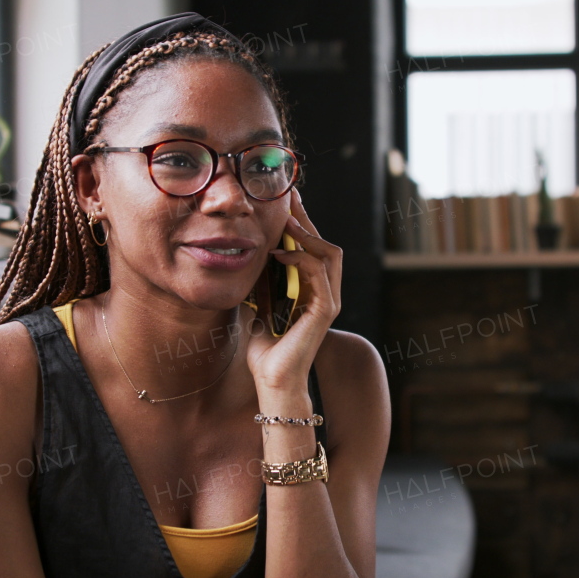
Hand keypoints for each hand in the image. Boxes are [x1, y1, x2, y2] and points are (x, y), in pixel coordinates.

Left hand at [243, 188, 341, 398]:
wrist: (273, 380)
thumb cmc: (266, 349)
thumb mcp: (258, 305)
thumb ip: (261, 282)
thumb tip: (248, 254)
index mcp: (313, 290)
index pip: (313, 248)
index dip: (301, 223)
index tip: (285, 201)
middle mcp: (326, 292)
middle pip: (326, 244)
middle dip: (307, 218)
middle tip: (289, 197)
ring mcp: (328, 301)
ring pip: (330, 253)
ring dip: (308, 234)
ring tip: (286, 221)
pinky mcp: (324, 311)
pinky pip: (318, 272)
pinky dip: (300, 258)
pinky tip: (279, 253)